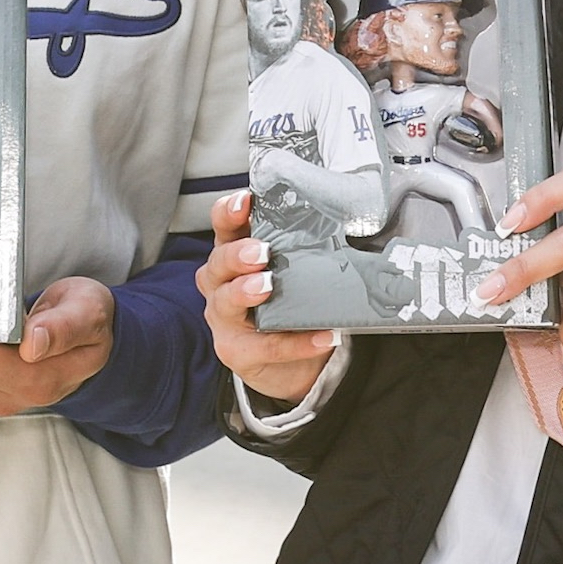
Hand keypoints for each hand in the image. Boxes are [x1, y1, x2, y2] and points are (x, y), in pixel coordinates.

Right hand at [195, 190, 336, 404]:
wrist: (292, 361)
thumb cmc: (288, 305)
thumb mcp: (293, 271)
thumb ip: (303, 248)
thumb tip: (345, 219)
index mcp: (234, 254)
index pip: (224, 227)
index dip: (229, 212)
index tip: (245, 202)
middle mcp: (221, 283)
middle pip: (217, 262)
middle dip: (237, 254)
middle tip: (260, 252)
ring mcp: (224, 319)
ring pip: (226, 301)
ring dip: (245, 291)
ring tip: (268, 286)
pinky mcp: (237, 351)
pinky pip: (265, 346)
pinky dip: (296, 343)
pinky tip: (322, 337)